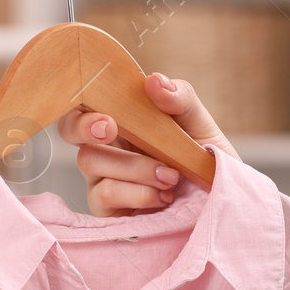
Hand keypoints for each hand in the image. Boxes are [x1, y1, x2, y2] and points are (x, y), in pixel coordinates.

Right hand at [56, 73, 237, 216]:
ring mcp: (102, 178)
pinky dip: (138, 193)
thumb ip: (180, 99)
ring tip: (170, 177)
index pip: (85, 102)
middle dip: (85, 127)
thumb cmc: (204, 161)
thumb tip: (153, 80)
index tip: (108, 113)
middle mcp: (106, 147)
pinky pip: (104, 194)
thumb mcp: (200, 124)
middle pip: (69, 129)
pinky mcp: (105, 209)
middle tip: (110, 129)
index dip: (84, 102)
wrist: (219, 200)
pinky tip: (163, 197)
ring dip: (135, 167)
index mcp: (123, 120)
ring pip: (91, 160)